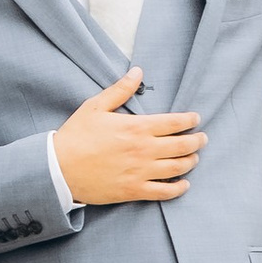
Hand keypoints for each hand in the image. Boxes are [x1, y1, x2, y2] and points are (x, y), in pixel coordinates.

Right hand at [53, 75, 203, 207]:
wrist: (59, 169)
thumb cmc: (76, 136)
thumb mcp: (96, 106)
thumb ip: (120, 90)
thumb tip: (138, 71)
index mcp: (137, 127)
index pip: (175, 122)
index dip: (190, 120)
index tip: (196, 119)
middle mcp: (144, 150)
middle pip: (183, 145)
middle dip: (197, 141)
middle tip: (202, 139)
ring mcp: (141, 172)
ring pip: (178, 168)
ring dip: (190, 161)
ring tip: (193, 158)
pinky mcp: (134, 190)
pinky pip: (165, 192)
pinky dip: (179, 188)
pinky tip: (183, 184)